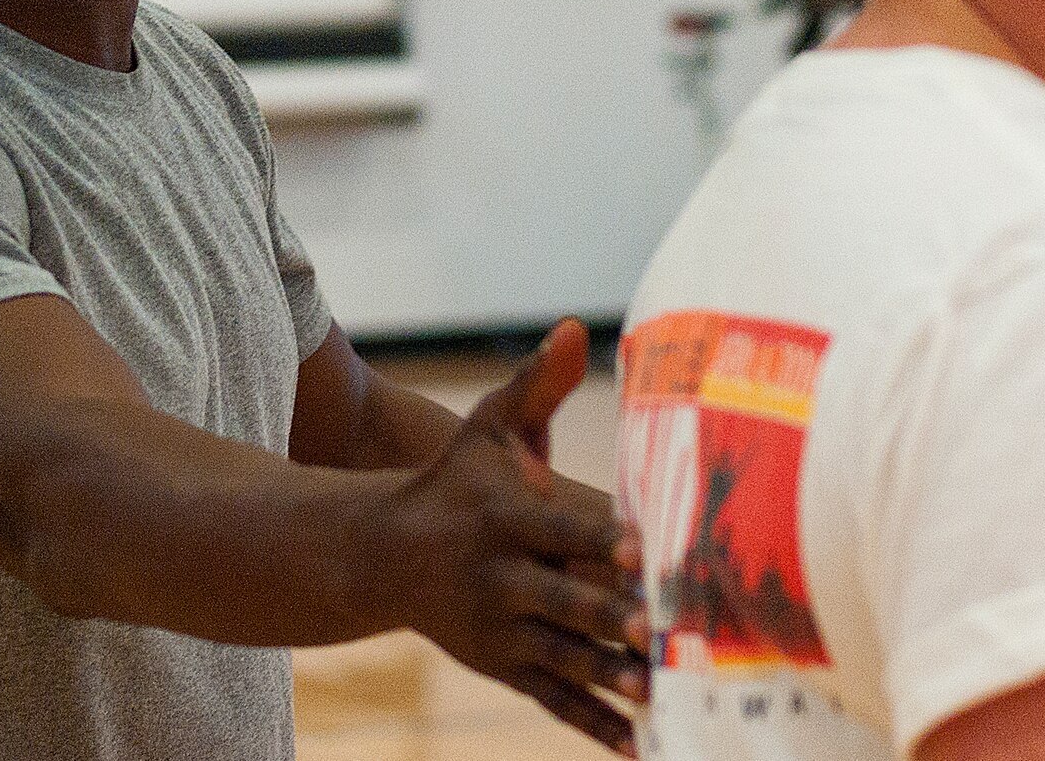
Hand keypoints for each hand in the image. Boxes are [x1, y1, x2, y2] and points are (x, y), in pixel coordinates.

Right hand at [379, 319, 648, 755]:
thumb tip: (574, 326)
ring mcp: (499, 628)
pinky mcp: (503, 664)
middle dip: (607, 617)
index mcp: (504, 519)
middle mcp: (499, 578)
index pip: (555, 529)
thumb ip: (537, 382)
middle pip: (561, 600)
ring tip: (658, 694)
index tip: (638, 550)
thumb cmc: (456, 480)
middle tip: (659, 632)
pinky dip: (592, 724)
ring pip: (560, 656)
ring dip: (607, 678)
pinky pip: (551, 698)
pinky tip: (637, 748)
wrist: (385, 553)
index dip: (596, 539)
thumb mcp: (485, 426)